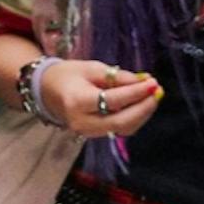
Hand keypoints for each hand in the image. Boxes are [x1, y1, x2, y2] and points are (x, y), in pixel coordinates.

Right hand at [38, 58, 160, 137]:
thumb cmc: (68, 75)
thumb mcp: (92, 68)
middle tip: (157, 92)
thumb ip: (118, 77)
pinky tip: (141, 105)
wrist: (46, 90)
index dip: (136, 93)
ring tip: (152, 96)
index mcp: (77, 101)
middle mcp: (82, 122)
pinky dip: (133, 119)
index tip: (153, 83)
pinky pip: (118, 130)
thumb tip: (144, 82)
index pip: (113, 100)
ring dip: (141, 114)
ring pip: (122, 128)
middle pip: (121, 121)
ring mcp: (86, 132)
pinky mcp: (93, 135)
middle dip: (143, 108)